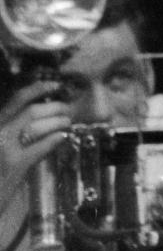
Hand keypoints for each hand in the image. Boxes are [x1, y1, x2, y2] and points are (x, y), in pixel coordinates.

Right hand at [0, 79, 68, 202]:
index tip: (55, 86)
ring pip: (38, 125)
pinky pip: (41, 146)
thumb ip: (13, 129)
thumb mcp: (2, 144)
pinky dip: (55, 139)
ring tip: (66, 125)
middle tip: (67, 112)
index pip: (16, 99)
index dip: (38, 88)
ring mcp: (5, 148)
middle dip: (55, 108)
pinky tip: (62, 138)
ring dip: (58, 123)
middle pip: (32, 110)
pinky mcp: (15, 164)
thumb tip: (42, 115)